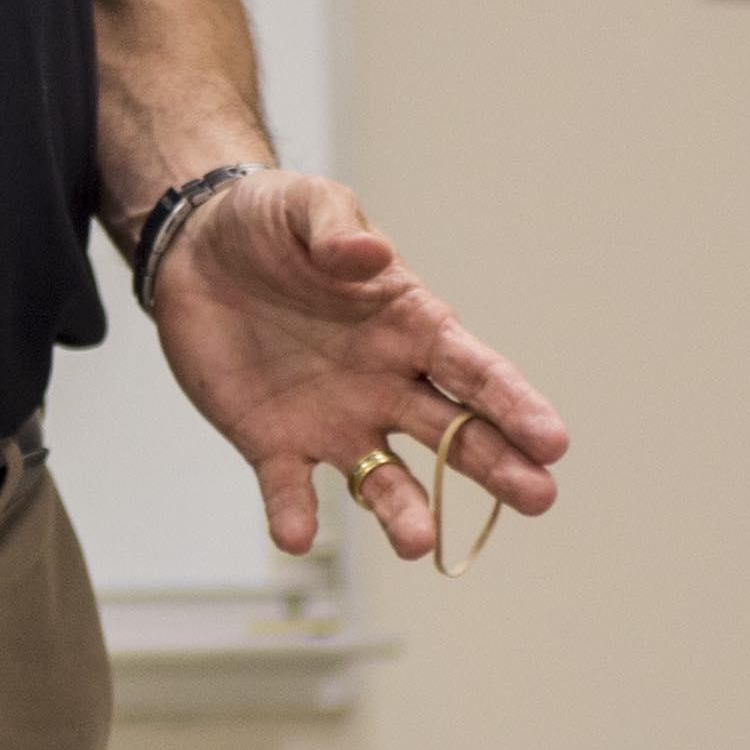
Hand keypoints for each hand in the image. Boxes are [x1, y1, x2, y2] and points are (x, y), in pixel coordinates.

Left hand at [148, 170, 568, 561]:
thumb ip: (338, 231)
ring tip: (417, 543)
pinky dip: (294, 514)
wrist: (196, 249)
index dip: (515, 405)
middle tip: (539, 499)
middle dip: (496, 466)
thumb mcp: (306, 206)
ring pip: (383, 479)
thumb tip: (369, 254)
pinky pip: (289, 488)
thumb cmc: (272, 223)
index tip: (553, 441)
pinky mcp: (273, 443)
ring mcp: (335, 421)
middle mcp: (387, 385)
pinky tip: (296, 534)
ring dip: (403, 511)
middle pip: (454, 436)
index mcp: (412, 327)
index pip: (477, 372)